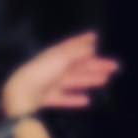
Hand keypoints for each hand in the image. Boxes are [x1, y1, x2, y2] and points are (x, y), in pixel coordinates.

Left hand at [2, 32, 118, 118]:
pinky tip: (86, 101)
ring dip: (90, 80)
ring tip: (105, 80)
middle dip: (96, 65)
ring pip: (74, 81)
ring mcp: (50, 83)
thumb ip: (78, 52)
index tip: (95, 36)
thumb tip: (91, 47)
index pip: (72, 45)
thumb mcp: (62, 57)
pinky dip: (74, 99)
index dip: (83, 40)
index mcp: (56, 55)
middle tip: (114, 66)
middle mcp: (53, 67)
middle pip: (78, 65)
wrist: (22, 92)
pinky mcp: (47, 98)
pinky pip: (64, 98)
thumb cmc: (43, 71)